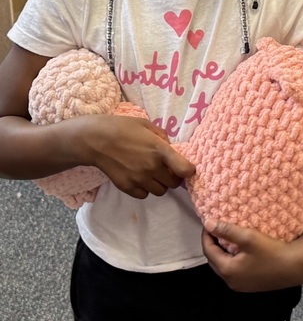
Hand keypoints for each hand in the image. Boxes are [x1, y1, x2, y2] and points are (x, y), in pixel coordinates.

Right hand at [65, 114, 193, 199]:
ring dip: (159, 184)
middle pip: (174, 183)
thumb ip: (162, 136)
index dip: (188, 170)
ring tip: (150, 173)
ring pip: (160, 191)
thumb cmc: (122, 128)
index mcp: (160, 150)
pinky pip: (144, 195)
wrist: (95, 140)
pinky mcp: (127, 187)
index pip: (185, 169)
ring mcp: (139, 179)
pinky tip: (138, 177)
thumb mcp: (146, 125)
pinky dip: (145, 189)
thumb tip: (171, 148)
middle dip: (173, 177)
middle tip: (165, 169)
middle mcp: (152, 167)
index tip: (185, 167)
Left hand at [201, 219, 302, 291]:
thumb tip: (207, 223)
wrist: (296, 267)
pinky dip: (232, 260)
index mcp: (227, 270)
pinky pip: (234, 271)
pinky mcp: (250, 286)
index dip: (206, 235)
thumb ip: (227, 230)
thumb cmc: (272, 252)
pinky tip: (240, 251)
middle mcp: (230, 282)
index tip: (209, 222)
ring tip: (227, 238)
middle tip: (217, 229)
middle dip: (213, 244)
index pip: (208, 251)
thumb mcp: (248, 237)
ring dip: (223, 253)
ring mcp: (240, 286)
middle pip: (214, 260)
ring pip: (224, 267)